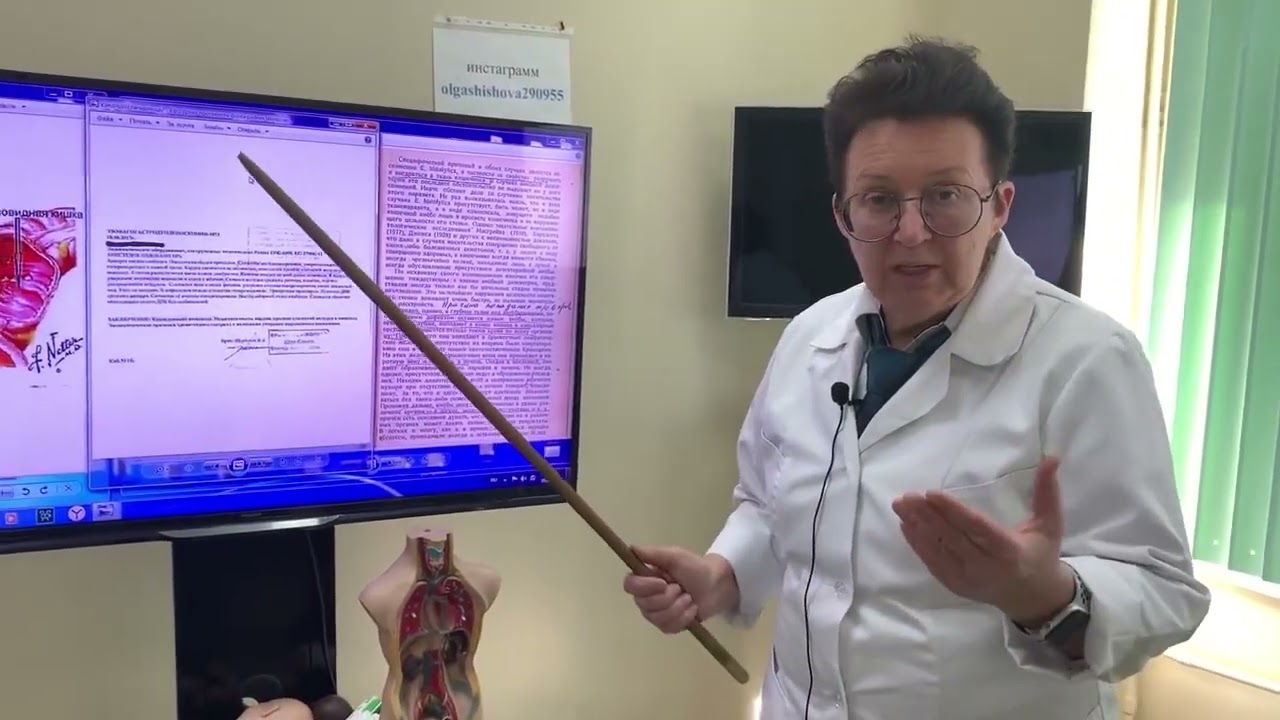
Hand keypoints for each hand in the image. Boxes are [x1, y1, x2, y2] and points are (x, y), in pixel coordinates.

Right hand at [622, 546, 729, 632]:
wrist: (715, 586)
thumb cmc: (694, 568)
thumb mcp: (675, 556)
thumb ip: (652, 553)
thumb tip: (631, 549)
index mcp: (645, 578)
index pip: (630, 585)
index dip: (645, 587)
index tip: (663, 583)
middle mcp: (645, 597)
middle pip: (645, 604)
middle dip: (668, 597)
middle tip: (681, 588)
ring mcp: (655, 613)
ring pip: (658, 618)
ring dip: (678, 607)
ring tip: (688, 598)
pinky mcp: (667, 626)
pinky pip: (669, 627)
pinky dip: (684, 617)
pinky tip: (692, 609)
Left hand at [892, 456, 1075, 625]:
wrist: (1033, 599)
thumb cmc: (1041, 555)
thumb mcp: (1049, 524)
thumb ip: (1047, 491)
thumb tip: (1051, 458)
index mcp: (1009, 551)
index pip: (975, 528)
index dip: (952, 511)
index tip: (931, 493)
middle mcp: (986, 567)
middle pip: (952, 538)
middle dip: (927, 516)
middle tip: (908, 496)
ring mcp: (968, 579)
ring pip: (938, 551)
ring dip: (917, 527)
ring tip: (901, 505)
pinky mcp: (955, 585)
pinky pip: (933, 563)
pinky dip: (917, 544)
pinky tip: (906, 524)